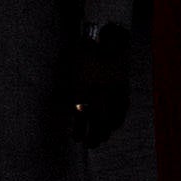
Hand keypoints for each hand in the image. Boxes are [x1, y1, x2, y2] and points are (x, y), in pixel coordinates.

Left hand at [59, 31, 141, 151]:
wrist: (107, 35)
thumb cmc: (82, 51)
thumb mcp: (66, 67)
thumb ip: (60, 88)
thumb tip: (55, 103)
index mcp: (85, 89)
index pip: (81, 117)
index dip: (79, 130)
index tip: (76, 139)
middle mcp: (101, 93)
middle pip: (99, 122)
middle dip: (95, 136)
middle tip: (91, 145)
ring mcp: (115, 91)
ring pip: (113, 117)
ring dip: (107, 130)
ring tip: (103, 138)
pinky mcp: (125, 86)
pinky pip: (124, 108)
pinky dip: (120, 118)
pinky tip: (116, 124)